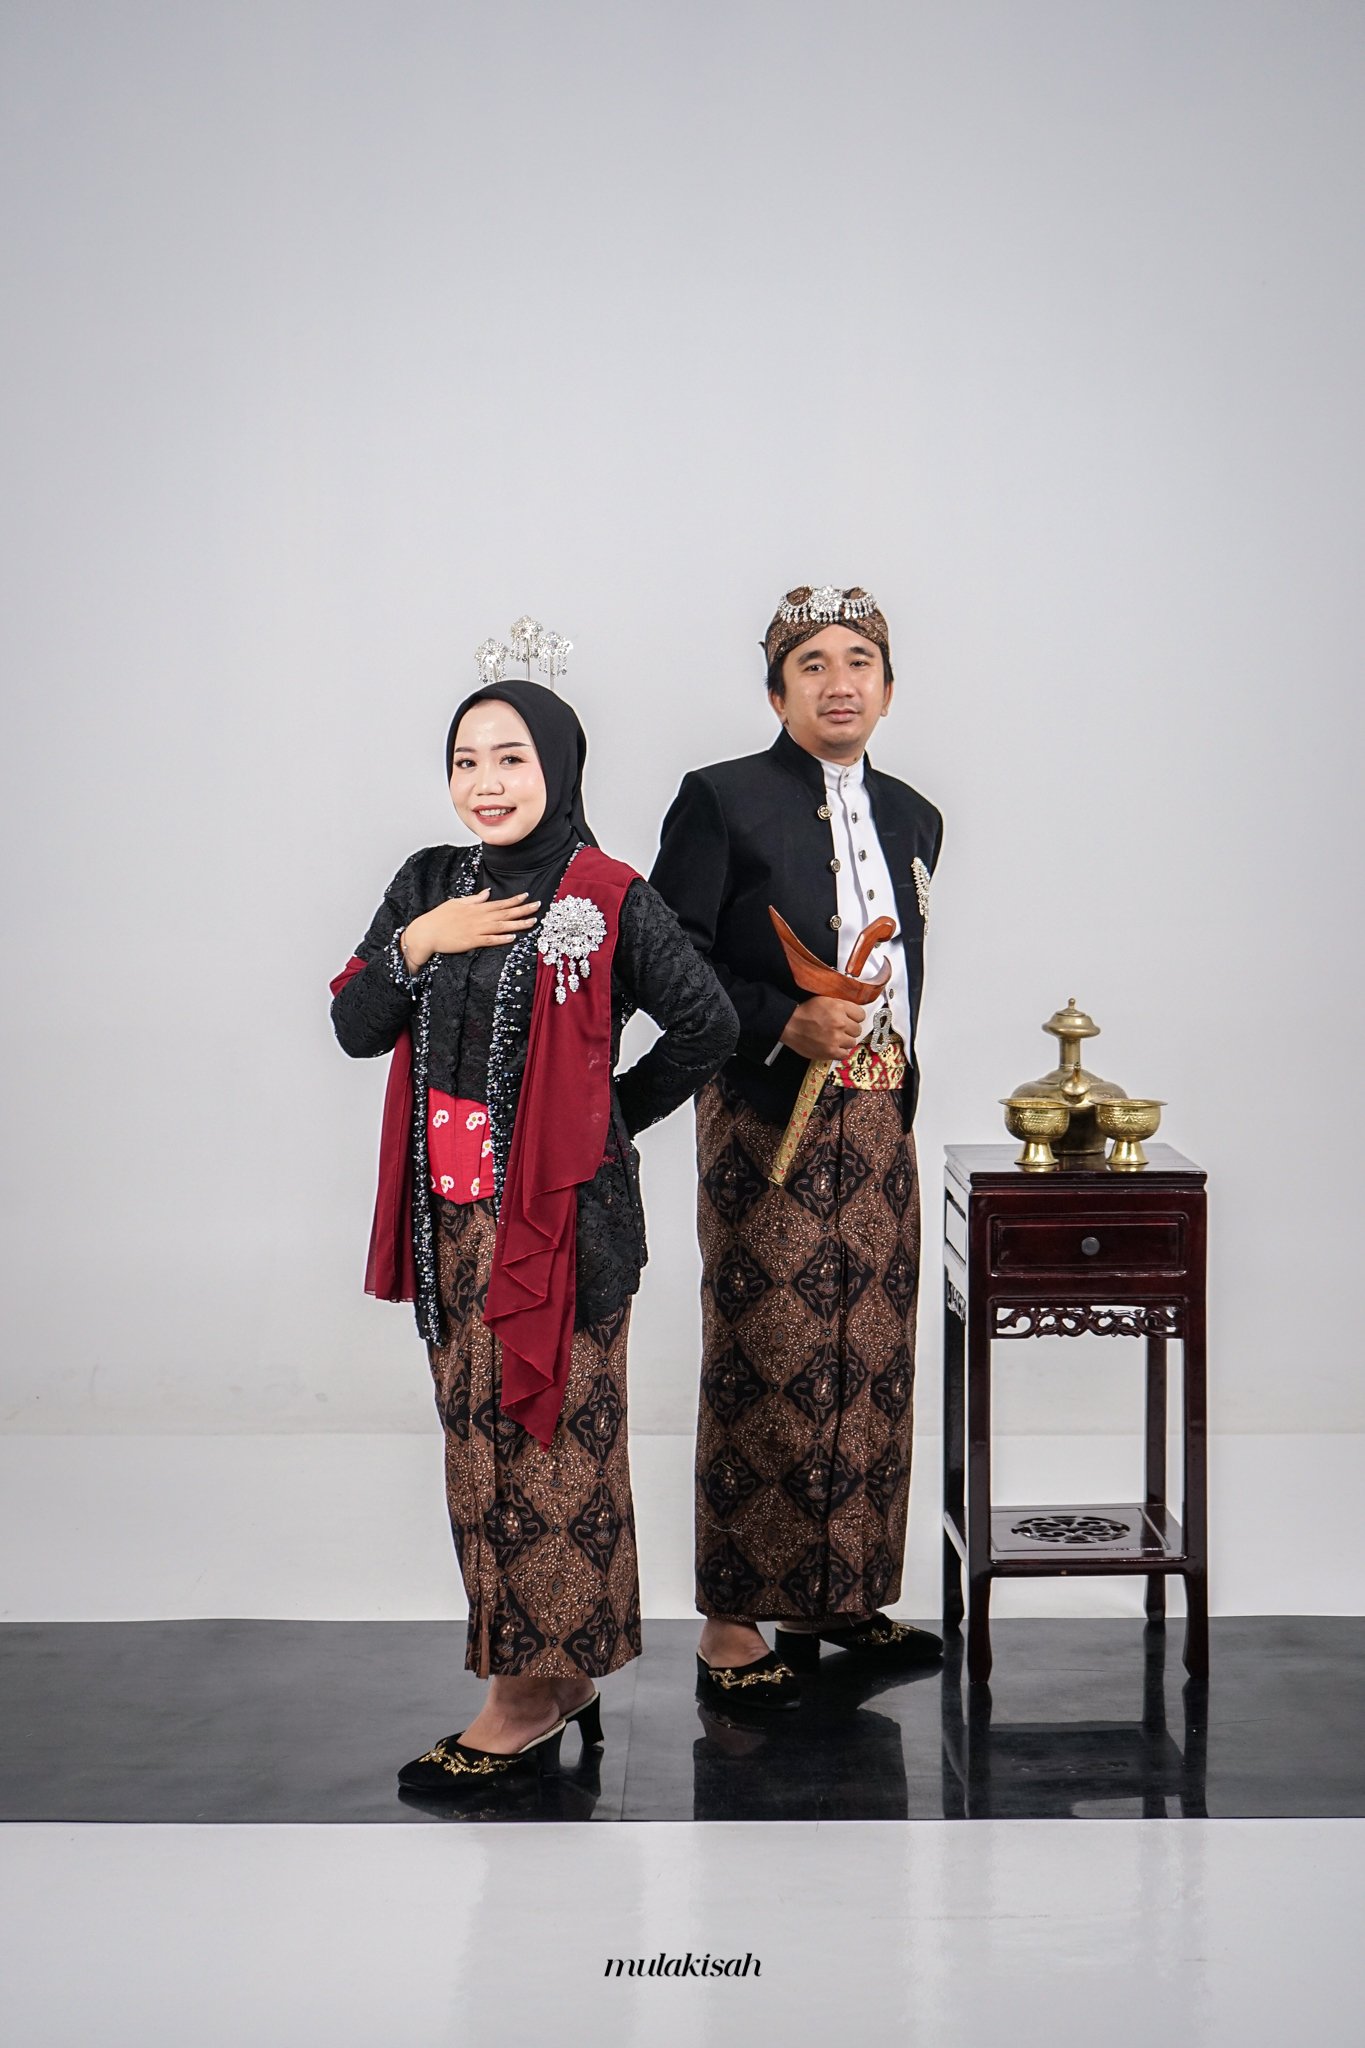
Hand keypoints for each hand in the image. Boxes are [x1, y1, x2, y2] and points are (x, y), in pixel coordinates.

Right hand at [401, 890, 539, 970]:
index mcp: (476, 907)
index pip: (500, 903)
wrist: (426, 932)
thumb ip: (474, 898)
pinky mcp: (471, 941)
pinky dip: (502, 938)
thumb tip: (487, 892)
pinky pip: (489, 940)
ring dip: (518, 923)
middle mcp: (479, 917)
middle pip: (505, 912)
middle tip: (538, 906)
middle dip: (523, 909)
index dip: (515, 900)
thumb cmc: (439, 917)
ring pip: (501, 926)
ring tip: (533, 921)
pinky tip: (513, 937)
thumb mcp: (457, 902)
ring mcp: (476, 929)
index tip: (527, 896)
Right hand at [780, 996, 865, 1061]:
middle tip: (839, 1030)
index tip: (850, 1020)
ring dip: (844, 1041)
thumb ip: (841, 1005)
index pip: (861, 1015)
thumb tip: (854, 1013)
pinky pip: (845, 1054)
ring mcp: (836, 1038)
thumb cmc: (805, 1012)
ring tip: (834, 1038)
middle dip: (849, 1030)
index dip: (855, 1018)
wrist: (789, 1025)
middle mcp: (840, 1022)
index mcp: (839, 1007)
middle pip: (858, 1030)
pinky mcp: (831, 1051)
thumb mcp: (824, 1000)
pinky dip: (840, 1051)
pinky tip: (833, 1047)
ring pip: (852, 1042)